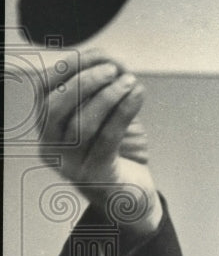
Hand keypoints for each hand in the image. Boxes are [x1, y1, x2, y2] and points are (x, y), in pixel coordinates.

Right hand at [39, 47, 161, 238]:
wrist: (130, 200)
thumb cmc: (115, 153)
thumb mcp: (101, 120)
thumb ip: (100, 92)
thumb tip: (113, 61)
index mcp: (47, 129)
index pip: (44, 91)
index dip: (69, 68)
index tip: (99, 55)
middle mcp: (51, 148)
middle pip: (56, 108)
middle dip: (84, 81)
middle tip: (114, 69)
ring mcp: (71, 165)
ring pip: (81, 124)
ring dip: (107, 96)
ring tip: (130, 80)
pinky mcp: (97, 175)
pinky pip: (107, 138)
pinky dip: (123, 111)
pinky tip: (138, 94)